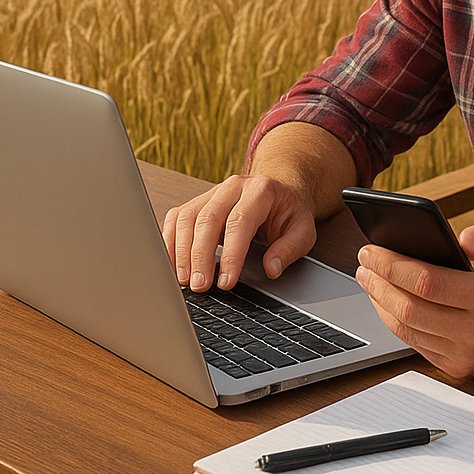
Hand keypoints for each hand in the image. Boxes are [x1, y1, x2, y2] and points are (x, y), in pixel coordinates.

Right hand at [162, 173, 316, 292]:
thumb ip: (289, 249)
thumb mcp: (303, 230)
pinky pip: (177, 218)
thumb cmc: (289, 212)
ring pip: (188, 217)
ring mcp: (213, 192)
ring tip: (184, 280)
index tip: (226, 282)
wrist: (281, 191)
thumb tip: (271, 269)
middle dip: (200, 256)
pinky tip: (172, 264)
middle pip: (208, 219)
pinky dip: (170, 241)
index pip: (239, 222)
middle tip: (199, 286)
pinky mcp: (199, 201)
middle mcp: (233, 187)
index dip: (230, 254)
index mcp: (260, 191)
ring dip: (181, 251)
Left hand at [354, 222, 473, 377]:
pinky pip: (415, 344)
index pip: (428, 283)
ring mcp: (468, 357)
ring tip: (368, 276)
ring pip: (408, 330)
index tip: (372, 249)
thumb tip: (464, 238)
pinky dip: (395, 321)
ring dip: (380, 302)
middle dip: (379, 282)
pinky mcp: (460, 369)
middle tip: (363, 259)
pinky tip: (385, 299)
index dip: (393, 265)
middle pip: (410, 309)